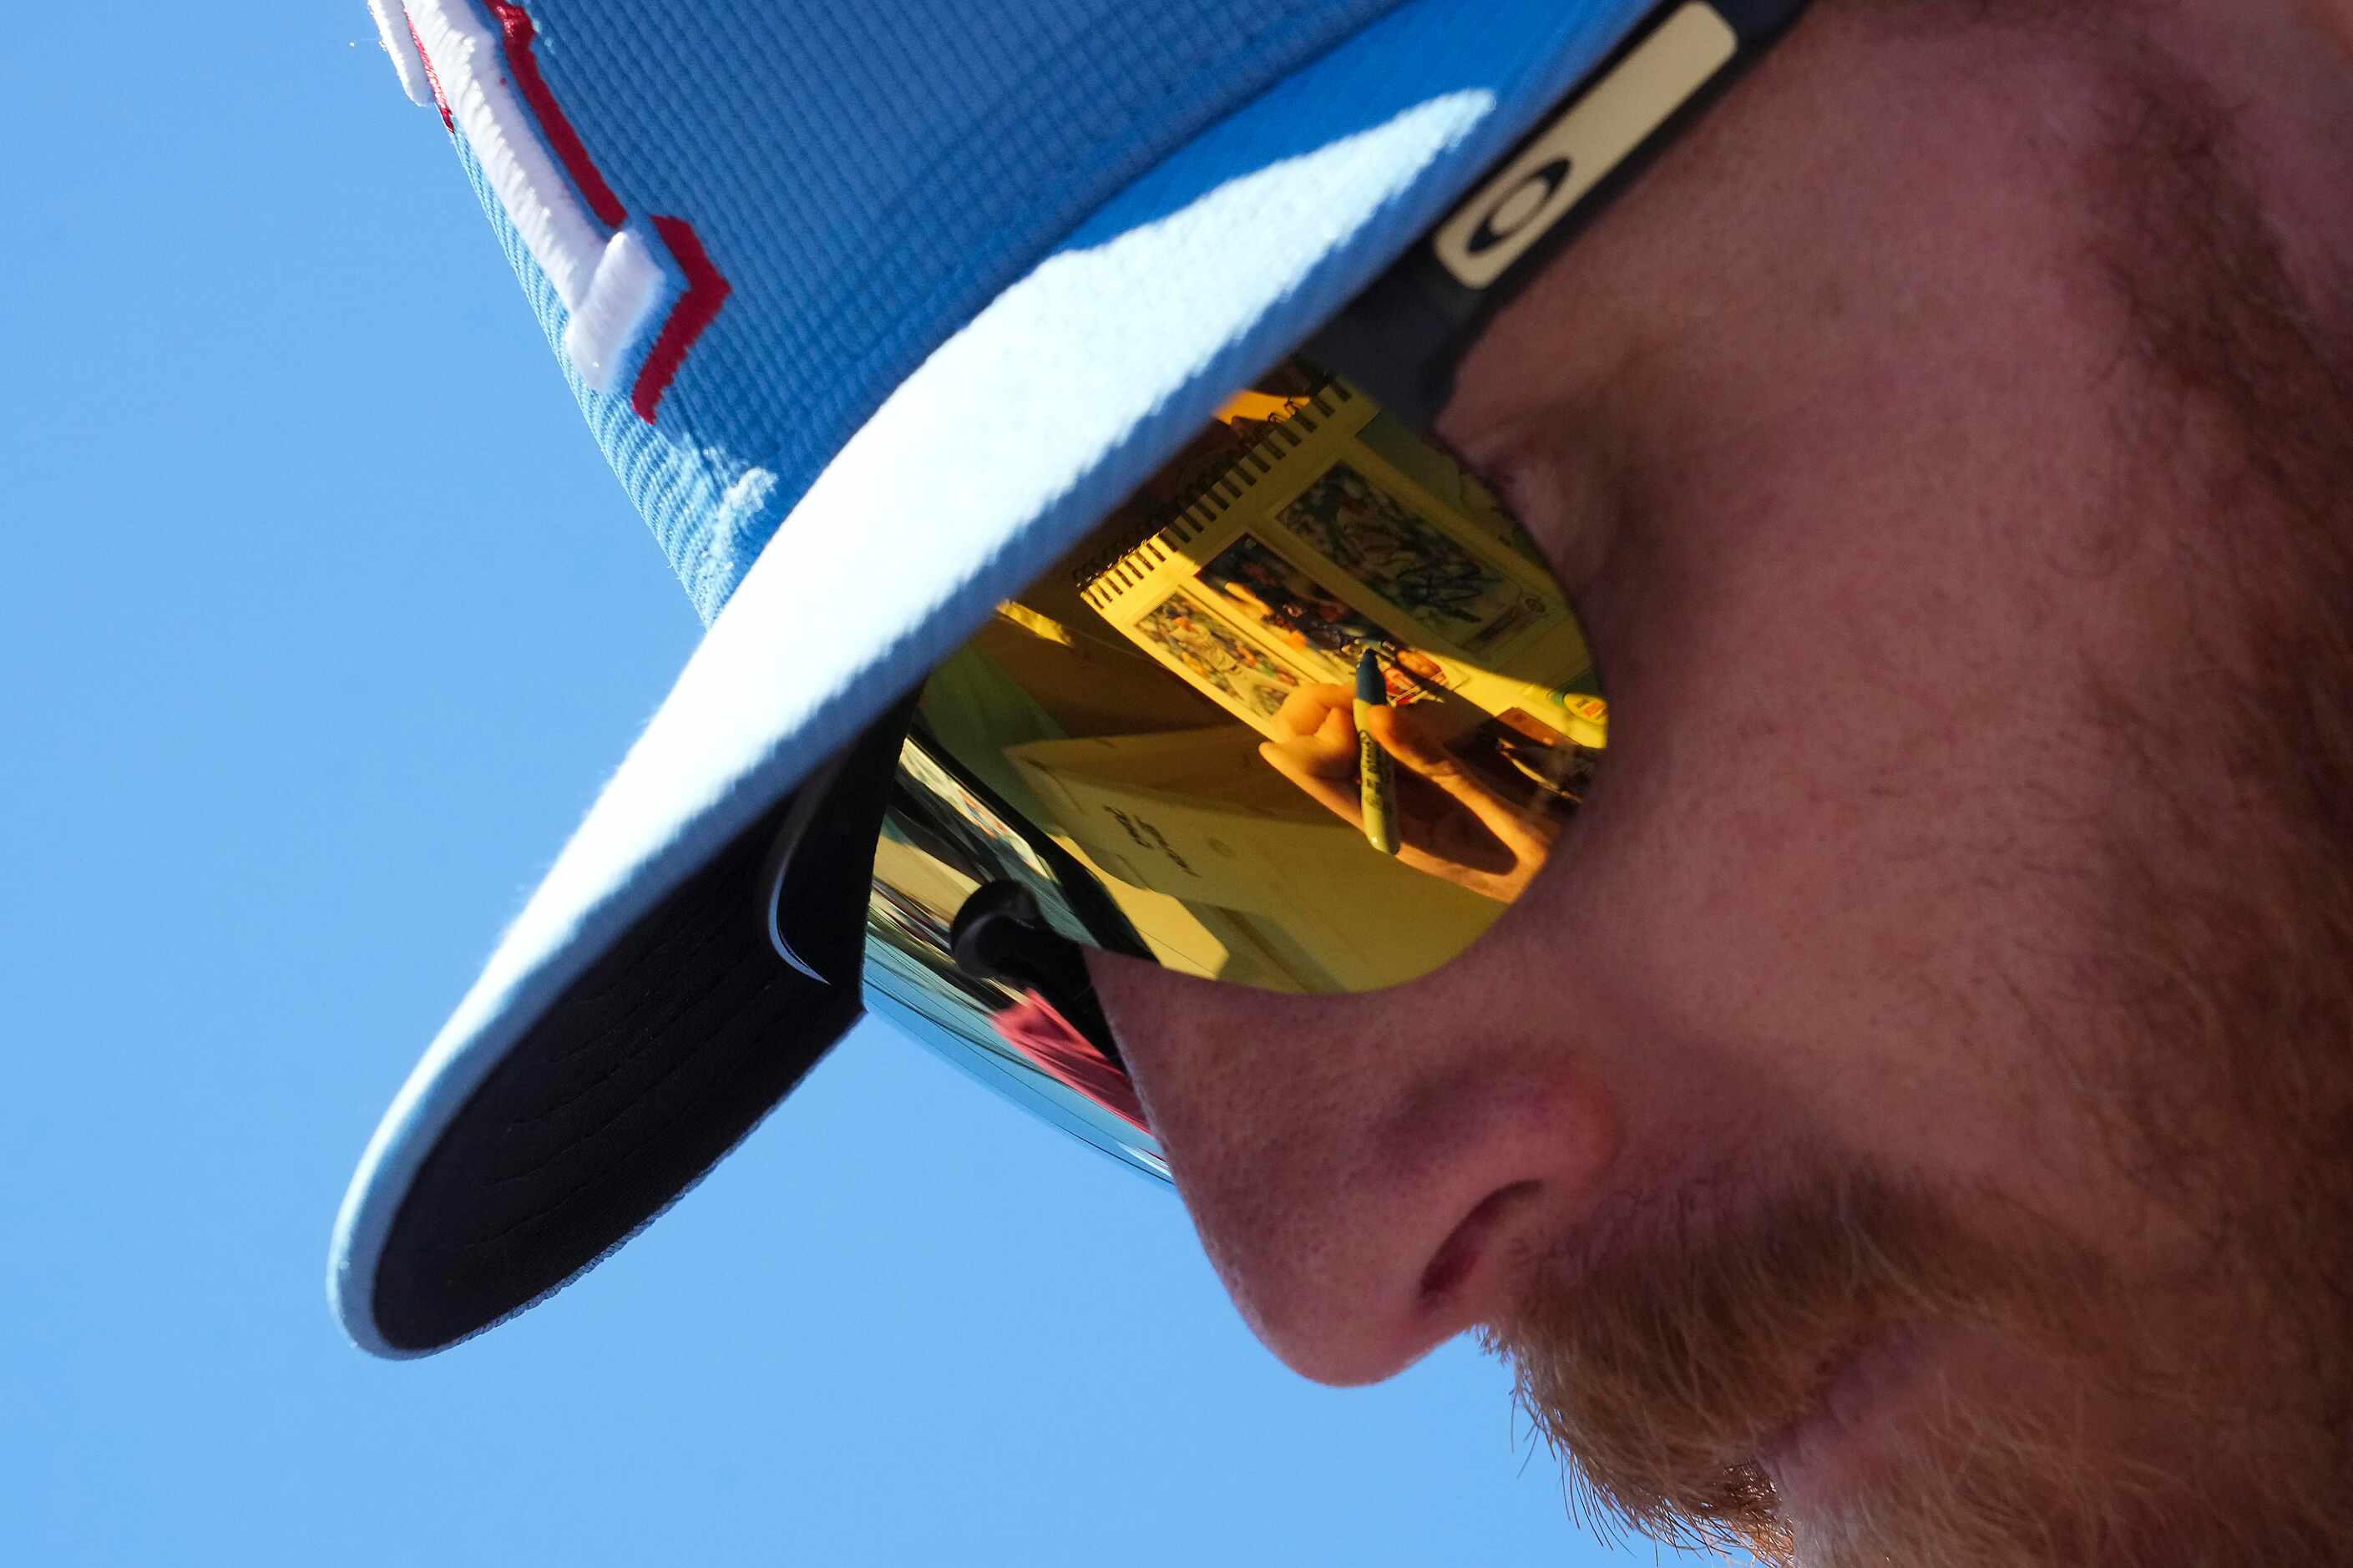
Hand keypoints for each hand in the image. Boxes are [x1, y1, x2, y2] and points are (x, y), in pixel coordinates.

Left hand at [1256, 684, 1558, 903]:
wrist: (1572, 889)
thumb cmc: (1536, 861)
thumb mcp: (1490, 808)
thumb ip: (1433, 764)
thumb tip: (1374, 715)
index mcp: (1396, 833)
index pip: (1326, 784)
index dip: (1311, 740)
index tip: (1340, 701)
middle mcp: (1390, 819)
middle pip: (1325, 766)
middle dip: (1324, 721)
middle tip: (1359, 684)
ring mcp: (1408, 805)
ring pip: (1350, 757)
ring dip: (1348, 717)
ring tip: (1368, 680)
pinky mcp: (1430, 793)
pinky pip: (1386, 755)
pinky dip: (1378, 724)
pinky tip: (1383, 699)